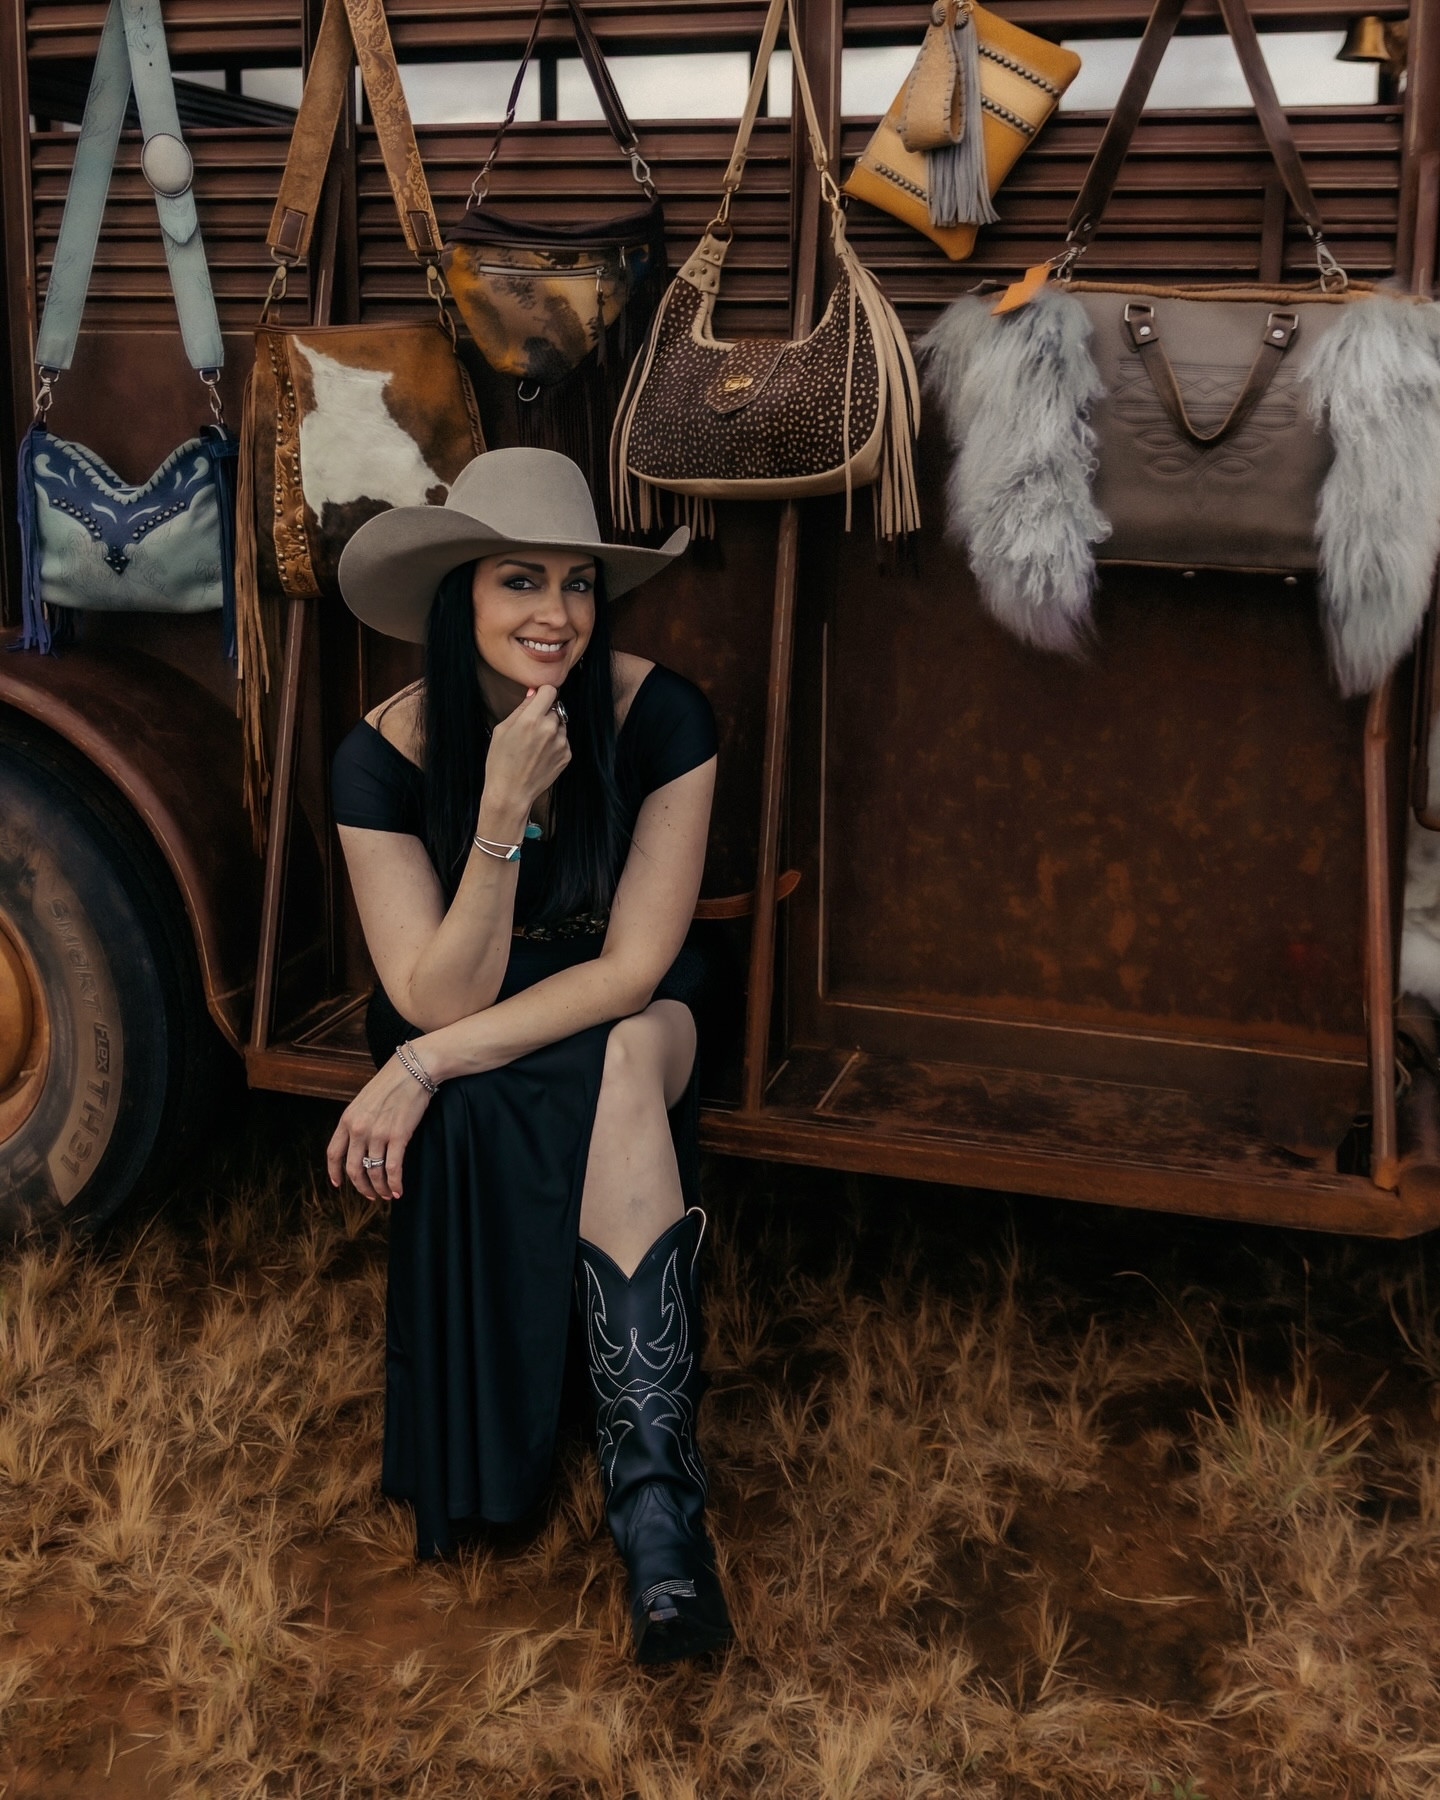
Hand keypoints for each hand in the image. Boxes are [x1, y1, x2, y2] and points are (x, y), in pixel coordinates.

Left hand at [326, 1053, 434, 1201]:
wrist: (413, 1070)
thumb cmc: (392, 1083)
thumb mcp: (364, 1101)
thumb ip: (357, 1122)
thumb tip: (358, 1143)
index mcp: (347, 1119)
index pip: (333, 1153)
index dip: (335, 1173)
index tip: (339, 1184)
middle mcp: (359, 1129)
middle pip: (354, 1169)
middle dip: (361, 1187)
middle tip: (370, 1195)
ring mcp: (378, 1134)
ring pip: (374, 1172)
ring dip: (380, 1188)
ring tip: (386, 1194)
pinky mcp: (399, 1136)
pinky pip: (393, 1169)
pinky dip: (395, 1184)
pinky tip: (398, 1190)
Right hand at [480, 685, 570, 824]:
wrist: (511, 792)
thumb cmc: (501, 761)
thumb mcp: (502, 730)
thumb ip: (521, 709)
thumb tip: (534, 692)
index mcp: (531, 719)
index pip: (550, 690)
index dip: (543, 694)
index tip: (537, 701)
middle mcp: (549, 729)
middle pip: (555, 708)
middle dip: (545, 714)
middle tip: (530, 730)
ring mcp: (560, 743)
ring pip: (560, 724)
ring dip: (551, 729)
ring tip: (535, 745)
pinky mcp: (567, 755)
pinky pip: (563, 740)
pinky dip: (555, 744)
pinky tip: (541, 755)